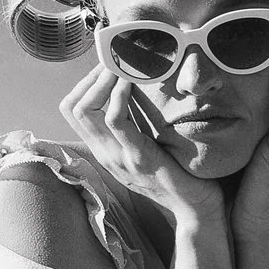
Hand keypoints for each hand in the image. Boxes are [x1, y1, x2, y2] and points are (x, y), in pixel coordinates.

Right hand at [57, 55, 224, 233]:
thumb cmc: (180, 173)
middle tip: (115, 59)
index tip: (109, 65)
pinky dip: (120, 95)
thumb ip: (138, 120)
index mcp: (105, 149)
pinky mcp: (137, 158)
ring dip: (102, 80)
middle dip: (91, 76)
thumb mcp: (149, 143)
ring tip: (121, 64)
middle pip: (72, 106)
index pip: (72, 109)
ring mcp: (117, 157)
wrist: (197, 209)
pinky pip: (115, 120)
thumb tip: (134, 86)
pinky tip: (133, 81)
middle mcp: (104, 153)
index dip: (85, 82)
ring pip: (85, 109)